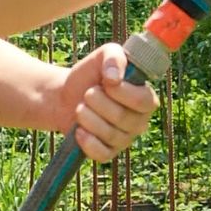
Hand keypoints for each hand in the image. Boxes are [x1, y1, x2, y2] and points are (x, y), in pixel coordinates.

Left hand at [53, 42, 158, 162]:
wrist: (65, 96)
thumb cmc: (90, 75)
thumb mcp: (104, 55)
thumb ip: (114, 58)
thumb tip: (114, 79)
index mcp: (145, 98)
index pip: (144, 101)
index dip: (122, 92)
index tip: (106, 82)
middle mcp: (139, 121)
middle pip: (123, 118)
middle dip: (98, 103)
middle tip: (87, 94)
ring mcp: (125, 139)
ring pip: (111, 135)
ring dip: (88, 118)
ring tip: (80, 108)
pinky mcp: (109, 152)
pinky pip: (103, 154)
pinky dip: (88, 142)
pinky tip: (79, 130)